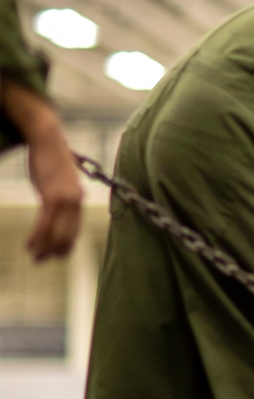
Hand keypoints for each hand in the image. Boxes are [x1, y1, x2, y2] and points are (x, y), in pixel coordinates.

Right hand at [26, 128, 83, 261]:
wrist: (48, 137)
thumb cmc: (50, 158)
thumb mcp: (58, 181)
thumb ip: (58, 197)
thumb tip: (51, 209)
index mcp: (79, 199)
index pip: (75, 231)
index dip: (66, 247)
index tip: (55, 256)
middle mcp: (76, 201)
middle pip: (67, 236)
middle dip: (54, 252)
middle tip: (40, 261)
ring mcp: (66, 199)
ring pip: (56, 233)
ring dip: (44, 248)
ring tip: (34, 257)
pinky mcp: (53, 195)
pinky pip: (45, 223)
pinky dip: (37, 237)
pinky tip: (29, 245)